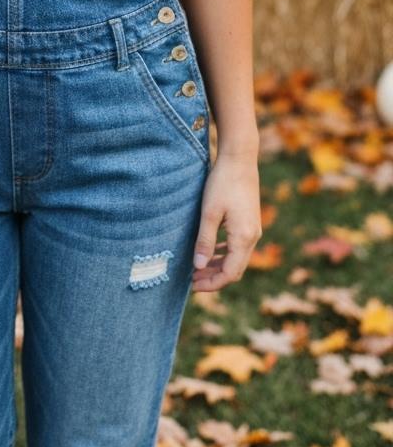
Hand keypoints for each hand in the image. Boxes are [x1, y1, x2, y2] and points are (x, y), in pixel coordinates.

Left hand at [191, 148, 260, 291]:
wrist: (240, 159)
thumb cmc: (222, 183)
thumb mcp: (210, 213)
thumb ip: (205, 241)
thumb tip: (198, 267)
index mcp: (244, 238)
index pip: (230, 273)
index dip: (212, 284)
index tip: (194, 286)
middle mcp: (253, 237)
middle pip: (235, 269)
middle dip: (214, 277)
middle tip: (192, 279)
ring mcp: (253, 230)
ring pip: (237, 258)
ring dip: (218, 266)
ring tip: (198, 267)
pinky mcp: (250, 222)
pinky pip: (238, 246)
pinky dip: (224, 253)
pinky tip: (210, 251)